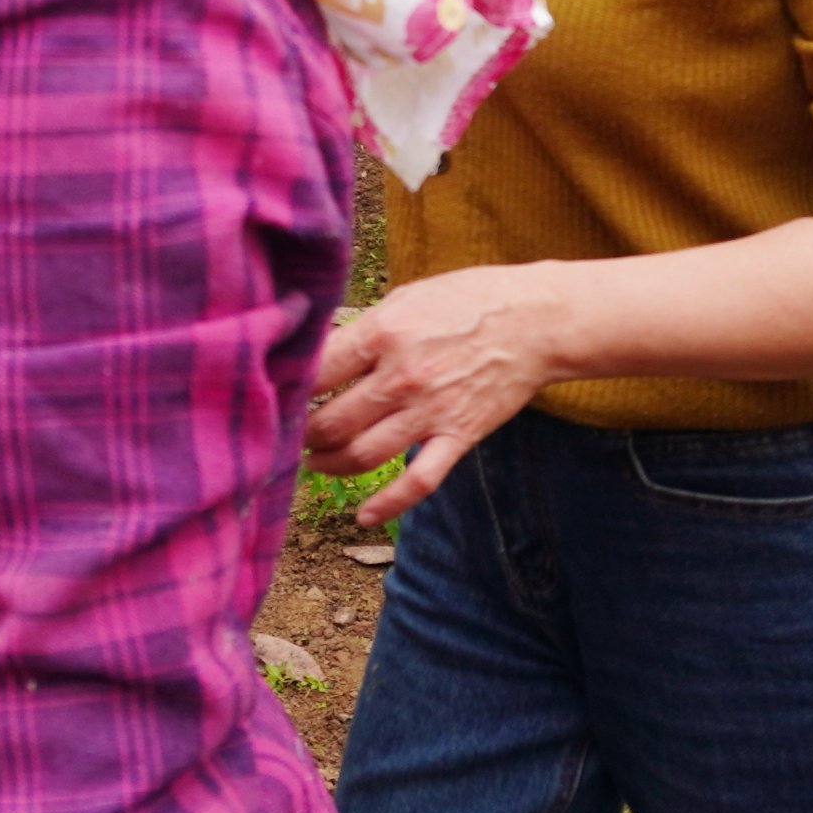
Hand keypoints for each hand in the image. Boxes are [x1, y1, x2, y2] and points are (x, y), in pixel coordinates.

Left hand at [303, 265, 560, 524]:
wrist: (536, 320)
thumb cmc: (467, 300)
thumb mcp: (406, 298)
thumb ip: (364, 328)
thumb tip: (320, 351)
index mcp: (382, 333)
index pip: (315, 372)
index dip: (289, 389)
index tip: (276, 395)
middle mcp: (401, 377)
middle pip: (330, 422)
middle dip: (302, 435)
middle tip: (290, 435)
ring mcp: (430, 411)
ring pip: (361, 456)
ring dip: (329, 465)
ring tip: (314, 463)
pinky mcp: (458, 436)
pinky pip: (417, 481)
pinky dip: (387, 504)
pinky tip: (362, 514)